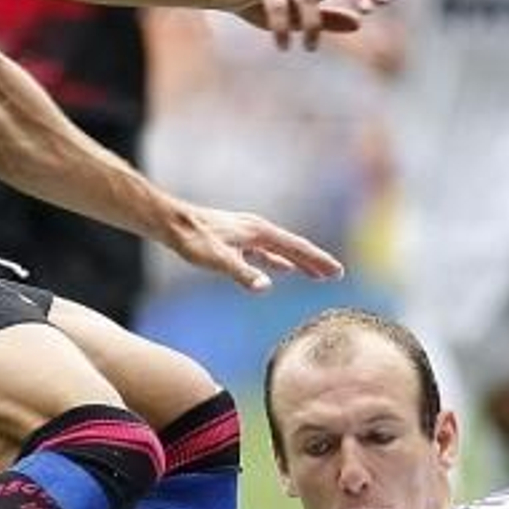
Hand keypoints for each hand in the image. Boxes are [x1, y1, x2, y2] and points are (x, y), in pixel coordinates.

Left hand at [161, 202, 344, 292]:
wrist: (171, 222)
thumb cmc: (193, 239)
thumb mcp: (218, 260)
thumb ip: (242, 273)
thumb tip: (266, 287)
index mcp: (259, 232)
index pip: (297, 248)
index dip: (317, 261)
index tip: (337, 272)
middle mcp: (257, 229)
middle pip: (293, 247)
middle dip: (314, 261)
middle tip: (335, 275)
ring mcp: (247, 233)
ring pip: (281, 250)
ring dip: (298, 262)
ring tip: (314, 274)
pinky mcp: (236, 239)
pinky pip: (266, 252)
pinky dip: (278, 261)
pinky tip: (281, 269)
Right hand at [221, 0, 391, 50]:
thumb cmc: (261, 1)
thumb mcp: (298, 16)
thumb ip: (328, 18)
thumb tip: (359, 24)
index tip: (386, 1)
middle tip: (367, 10)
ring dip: (313, 24)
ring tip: (310, 49)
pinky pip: (277, 3)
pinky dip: (283, 26)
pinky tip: (284, 46)